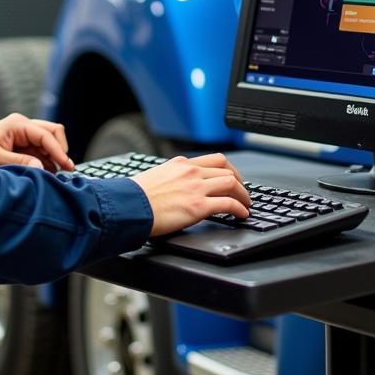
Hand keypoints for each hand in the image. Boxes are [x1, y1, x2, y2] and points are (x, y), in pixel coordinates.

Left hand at [0, 113, 74, 171]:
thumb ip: (18, 162)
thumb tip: (42, 167)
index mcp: (17, 124)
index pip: (46, 134)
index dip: (58, 150)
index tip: (67, 166)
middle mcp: (23, 125)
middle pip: (52, 132)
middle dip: (60, 150)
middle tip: (66, 170)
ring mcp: (23, 133)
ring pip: (49, 141)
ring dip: (54, 157)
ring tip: (57, 175)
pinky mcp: (22, 144)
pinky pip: (41, 150)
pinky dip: (46, 160)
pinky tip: (47, 173)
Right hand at [130, 153, 250, 236]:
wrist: (130, 206)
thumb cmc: (136, 196)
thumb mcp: (157, 176)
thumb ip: (173, 177)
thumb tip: (178, 187)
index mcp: (181, 163)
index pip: (215, 159)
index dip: (230, 169)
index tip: (233, 177)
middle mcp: (191, 172)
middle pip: (227, 170)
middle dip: (239, 182)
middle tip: (242, 192)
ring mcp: (196, 188)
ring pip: (231, 183)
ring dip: (243, 195)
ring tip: (245, 204)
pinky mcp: (199, 206)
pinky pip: (228, 204)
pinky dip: (239, 209)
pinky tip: (242, 215)